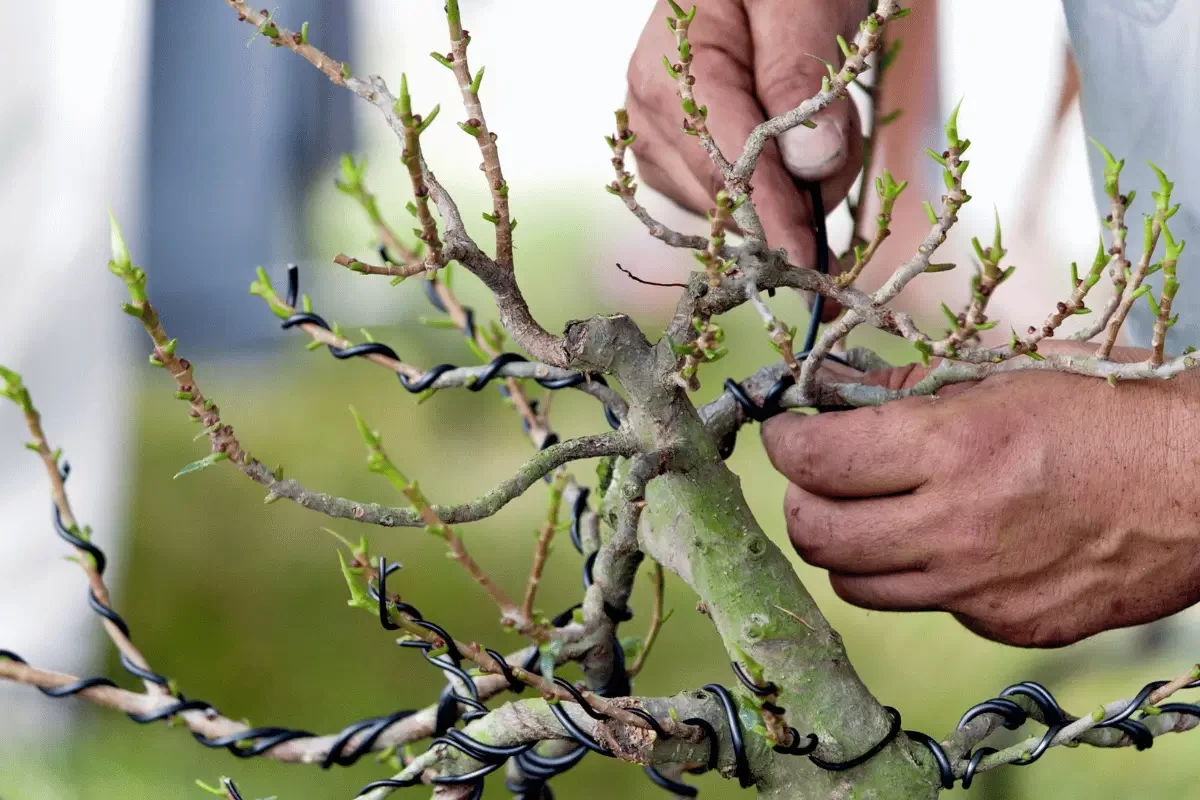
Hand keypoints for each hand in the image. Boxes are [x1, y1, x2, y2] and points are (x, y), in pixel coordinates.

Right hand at [625, 0, 864, 307]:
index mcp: (672, 79)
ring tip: (820, 119)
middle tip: (844, 128)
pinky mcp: (676, 162)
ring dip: (793, 185)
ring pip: (733, 208)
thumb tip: (809, 162)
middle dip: (799, 188)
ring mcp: (659, 145)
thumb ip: (800, 76)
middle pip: (730, 196)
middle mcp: (650, 119)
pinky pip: (732, 201)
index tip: (806, 262)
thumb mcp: (799, 3)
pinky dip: (776, 186)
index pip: (729, 168)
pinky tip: (792, 141)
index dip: (772, 217)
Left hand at [761, 346, 1199, 646]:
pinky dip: (919, 575)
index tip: (785, 432)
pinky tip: (953, 542)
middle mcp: (955, 527)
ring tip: (873, 513)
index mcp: (951, 448)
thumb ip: (906, 389)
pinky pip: (926, 606)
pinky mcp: (1008, 625)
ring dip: (847, 547)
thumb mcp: (1005, 375)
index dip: (783, 443)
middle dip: (800, 500)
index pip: (814, 461)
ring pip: (855, 586)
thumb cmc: (1110, 410)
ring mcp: (980, 588)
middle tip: (817, 477)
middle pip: (816, 535)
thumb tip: (832, 388)